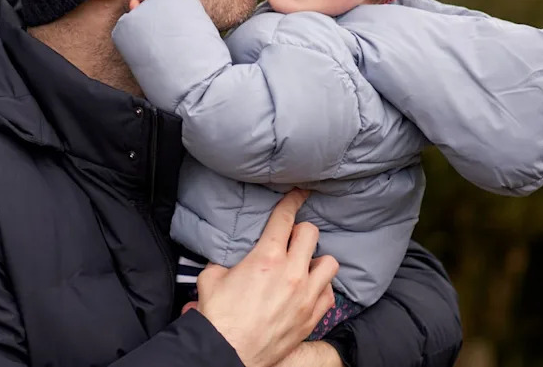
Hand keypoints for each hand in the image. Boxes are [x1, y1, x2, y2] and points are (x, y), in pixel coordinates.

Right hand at [195, 189, 338, 366]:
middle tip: (292, 239)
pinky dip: (322, 288)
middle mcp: (291, 273)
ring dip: (317, 260)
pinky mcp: (312, 317)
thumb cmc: (218, 317)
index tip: (300, 192)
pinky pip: (330, 293)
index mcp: (267, 258)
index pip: (285, 218)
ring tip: (305, 266)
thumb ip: (226, 260)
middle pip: (311, 234)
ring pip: (329, 263)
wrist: (227, 351)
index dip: (293, 200)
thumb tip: (228, 257)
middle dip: (301, 232)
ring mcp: (306, 296)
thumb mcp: (212, 277)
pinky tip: (309, 290)